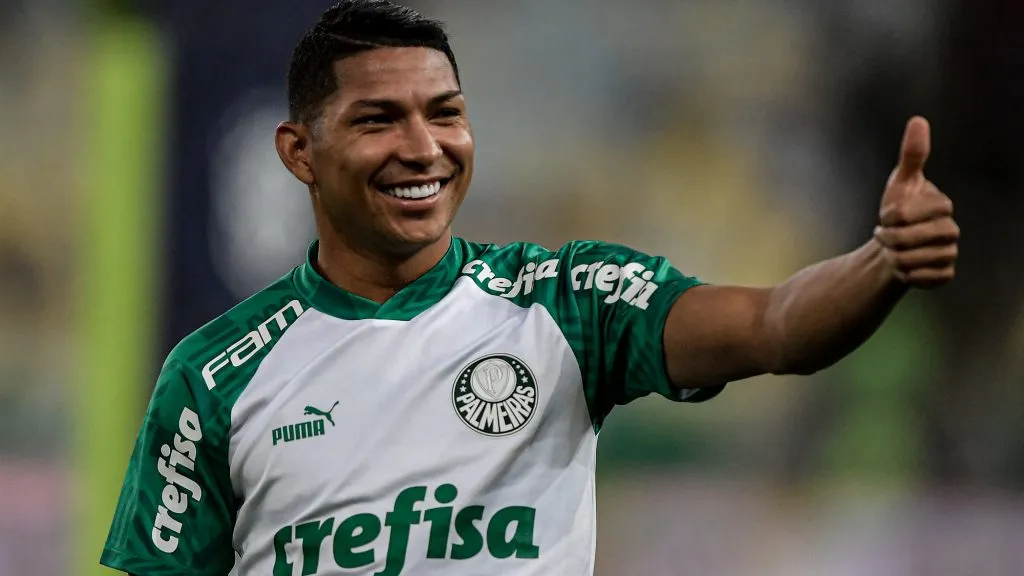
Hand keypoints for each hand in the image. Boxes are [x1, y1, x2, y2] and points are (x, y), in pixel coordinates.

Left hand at [874, 116, 959, 287]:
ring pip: (917, 260)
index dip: (896, 214)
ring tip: (892, 251)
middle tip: (883, 235)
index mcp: (942, 206)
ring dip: (896, 257)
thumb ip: (912, 155)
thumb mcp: (900, 182)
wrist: (890, 246)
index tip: (886, 215)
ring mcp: (950, 253)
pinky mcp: (944, 275)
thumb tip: (918, 120)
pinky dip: (906, 275)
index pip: (919, 211)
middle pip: (917, 238)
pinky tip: (903, 269)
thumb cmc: (897, 210)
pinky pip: (924, 279)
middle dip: (892, 238)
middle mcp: (951, 229)